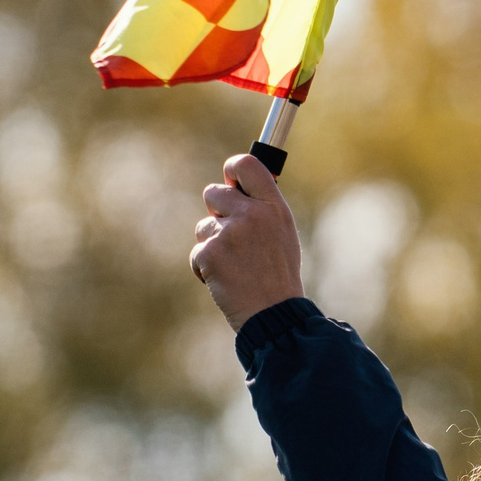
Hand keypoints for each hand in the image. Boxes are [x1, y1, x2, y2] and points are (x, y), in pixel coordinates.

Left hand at [189, 153, 304, 327]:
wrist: (273, 315)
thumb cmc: (279, 277)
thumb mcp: (283, 235)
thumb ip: (262, 209)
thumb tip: (235, 186)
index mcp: (273, 207)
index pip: (246, 165)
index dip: (232, 169)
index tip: (229, 180)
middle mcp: (252, 214)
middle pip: (214, 192)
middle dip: (216, 212)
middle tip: (231, 237)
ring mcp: (229, 233)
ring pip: (203, 226)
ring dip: (212, 245)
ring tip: (234, 267)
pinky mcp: (210, 253)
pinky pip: (196, 252)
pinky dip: (204, 268)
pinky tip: (225, 281)